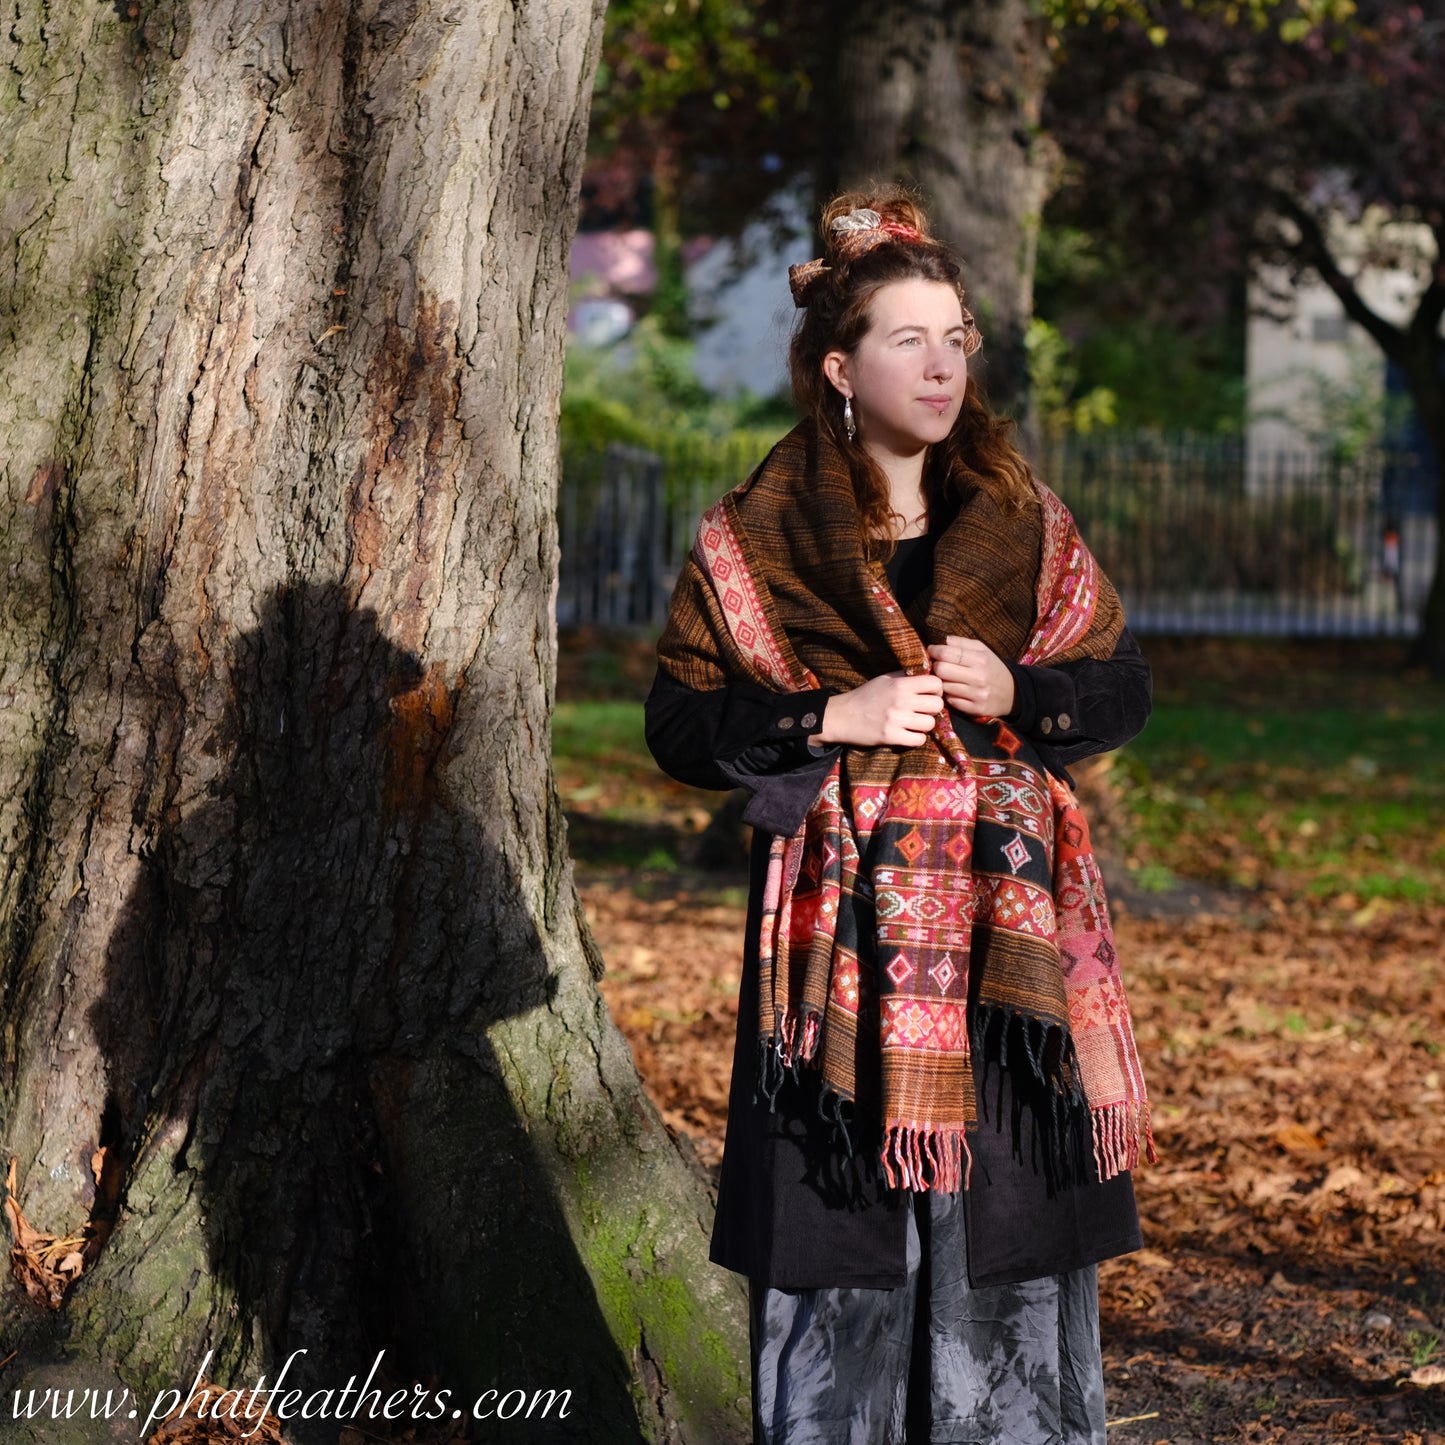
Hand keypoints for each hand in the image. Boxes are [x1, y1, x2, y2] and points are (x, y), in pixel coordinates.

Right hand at [813, 671, 944, 746]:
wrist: (842, 716)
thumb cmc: (865, 696)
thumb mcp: (885, 679)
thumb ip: (906, 676)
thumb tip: (928, 671)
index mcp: (900, 684)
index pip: (935, 683)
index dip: (936, 689)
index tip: (929, 694)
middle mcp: (901, 700)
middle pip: (937, 705)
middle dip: (933, 708)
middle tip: (923, 710)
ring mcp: (896, 719)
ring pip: (930, 724)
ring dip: (924, 725)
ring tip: (914, 723)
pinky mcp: (891, 736)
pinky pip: (919, 740)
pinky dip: (916, 738)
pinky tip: (908, 734)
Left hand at [925, 636, 1014, 717]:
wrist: (1012, 693)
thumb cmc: (992, 668)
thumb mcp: (982, 650)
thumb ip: (962, 642)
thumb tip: (943, 640)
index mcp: (980, 659)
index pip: (946, 653)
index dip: (934, 651)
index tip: (933, 651)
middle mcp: (979, 677)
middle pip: (941, 670)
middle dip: (937, 666)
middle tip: (940, 665)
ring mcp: (977, 695)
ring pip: (944, 686)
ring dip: (943, 682)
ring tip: (949, 679)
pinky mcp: (975, 709)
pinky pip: (950, 701)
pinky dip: (950, 695)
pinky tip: (956, 691)